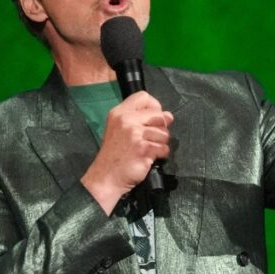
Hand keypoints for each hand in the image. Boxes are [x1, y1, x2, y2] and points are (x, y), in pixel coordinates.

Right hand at [81, 91, 172, 213]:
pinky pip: (164, 148)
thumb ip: (140, 119)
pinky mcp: (143, 149)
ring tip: (148, 150)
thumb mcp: (119, 129)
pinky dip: (160, 155)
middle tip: (151, 139)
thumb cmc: (114, 154)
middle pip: (159, 115)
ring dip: (161, 144)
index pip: (144, 96)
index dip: (154, 106)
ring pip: (164, 133)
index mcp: (119, 112)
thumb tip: (168, 115)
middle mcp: (126, 120)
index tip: (153, 118)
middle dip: (161, 128)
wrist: (106, 177)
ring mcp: (135, 134)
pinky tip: (149, 158)